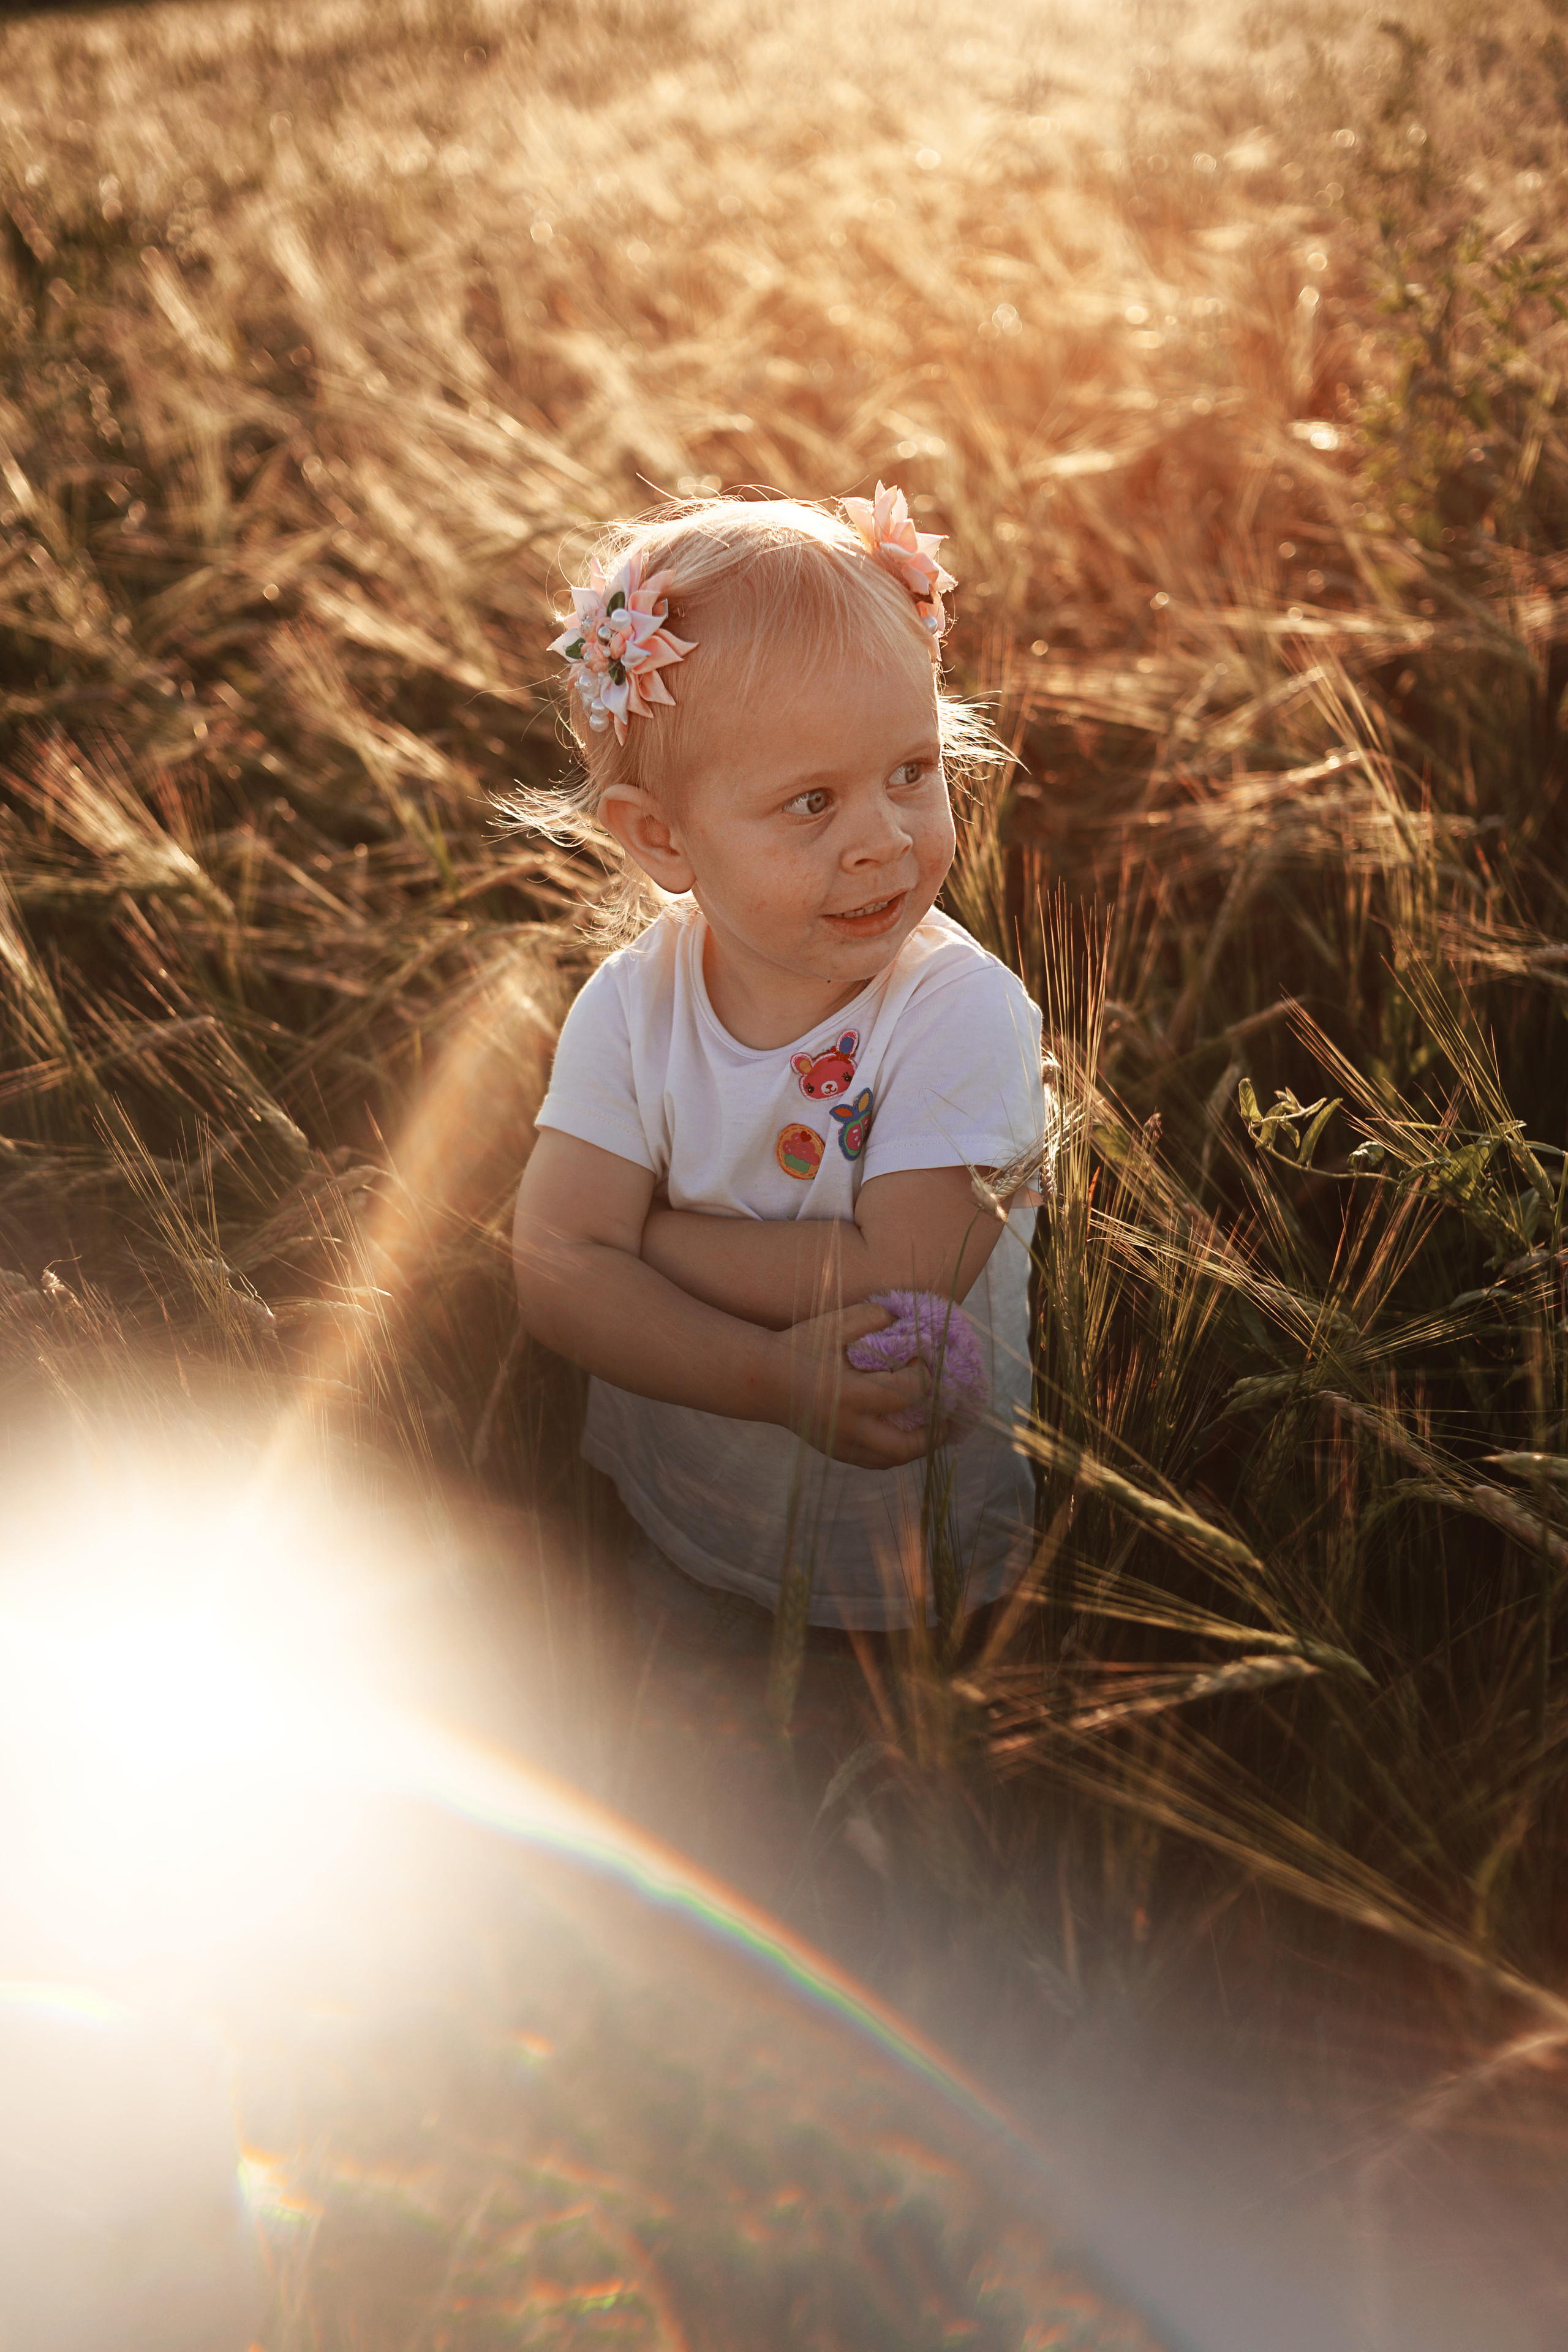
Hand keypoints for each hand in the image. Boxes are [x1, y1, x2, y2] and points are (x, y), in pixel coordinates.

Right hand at [766, 1301, 936, 1468]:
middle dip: (934, 1432)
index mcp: (850, 1394)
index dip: (925, 1377)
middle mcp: (847, 1427)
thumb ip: (874, 1316)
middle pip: (906, 1445)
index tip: (922, 1362)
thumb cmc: (799, 1346)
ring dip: (917, 1446)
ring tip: (931, 1427)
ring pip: (891, 1460)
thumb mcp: (833, 1323)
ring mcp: (840, 1444)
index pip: (907, 1393)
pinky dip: (894, 1452)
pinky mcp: (834, 1451)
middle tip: (948, 1415)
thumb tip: (910, 1320)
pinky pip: (874, 1462)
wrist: (761, 1379)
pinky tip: (904, 1434)